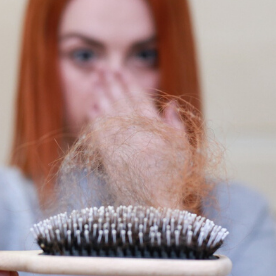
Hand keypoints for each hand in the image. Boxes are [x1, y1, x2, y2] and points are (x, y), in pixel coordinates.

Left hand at [84, 69, 188, 208]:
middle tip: (102, 67)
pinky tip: (91, 107)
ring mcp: (123, 147)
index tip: (120, 70)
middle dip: (111, 83)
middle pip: (121, 102)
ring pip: (109, 115)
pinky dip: (95, 120)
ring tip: (95, 81)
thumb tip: (170, 103)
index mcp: (157, 130)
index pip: (140, 99)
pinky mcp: (111, 160)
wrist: (160, 208)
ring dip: (101, 95)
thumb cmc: (176, 181)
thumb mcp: (184, 151)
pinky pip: (100, 135)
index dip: (128, 83)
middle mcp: (139, 135)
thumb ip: (176, 125)